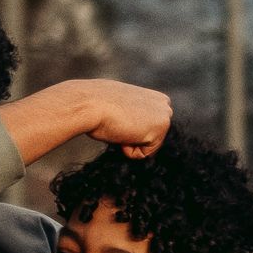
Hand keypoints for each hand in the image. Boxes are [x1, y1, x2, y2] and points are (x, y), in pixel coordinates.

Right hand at [7, 76, 175, 167]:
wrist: (88, 103)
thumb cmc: (96, 105)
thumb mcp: (118, 106)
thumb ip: (130, 114)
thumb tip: (128, 127)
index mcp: (155, 98)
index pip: (149, 131)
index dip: (130, 132)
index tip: (118, 120)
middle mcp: (164, 104)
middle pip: (152, 141)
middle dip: (133, 139)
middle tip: (118, 123)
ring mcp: (164, 115)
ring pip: (148, 147)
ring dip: (130, 144)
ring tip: (119, 126)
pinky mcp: (160, 127)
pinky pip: (144, 154)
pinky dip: (129, 150)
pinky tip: (121, 131)